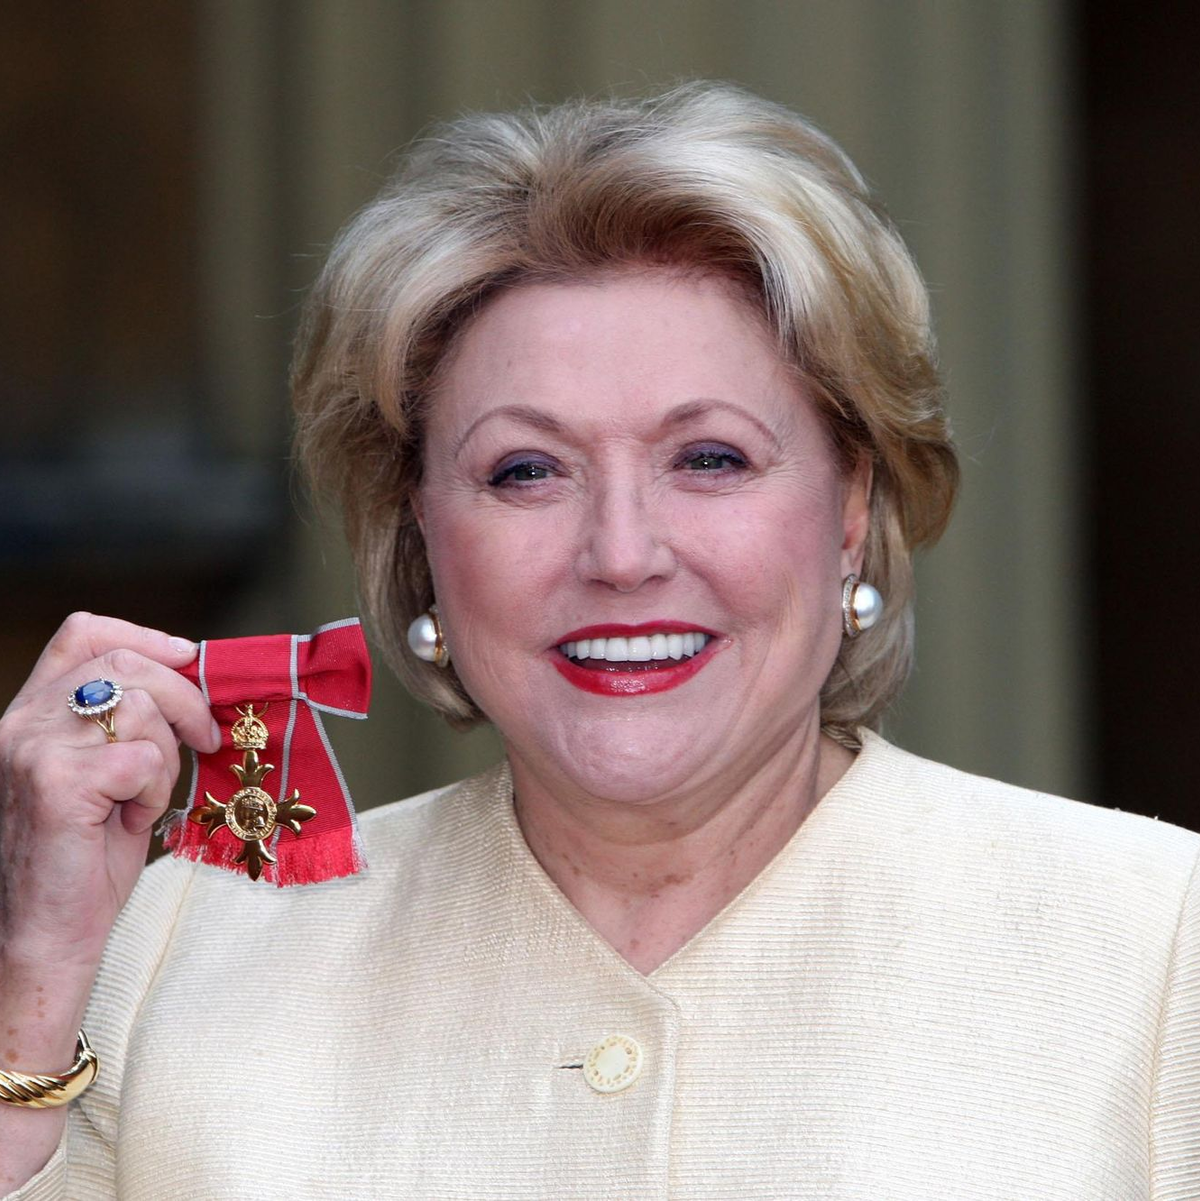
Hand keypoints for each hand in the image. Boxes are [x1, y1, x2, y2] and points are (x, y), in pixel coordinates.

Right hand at [0, 612, 219, 968]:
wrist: (46, 934)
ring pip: (140, 709)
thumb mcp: (106, 772)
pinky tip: (132, 821)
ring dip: (164, 757)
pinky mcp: (57, 783)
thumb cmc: (85, 857)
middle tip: (206, 738)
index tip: (189, 657)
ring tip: (141, 800)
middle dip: (184, 698)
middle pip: (125, 664)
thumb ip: (127, 722)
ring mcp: (35, 750)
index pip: (82, 635)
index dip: (144, 636)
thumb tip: (193, 678)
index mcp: (31, 714)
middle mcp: (21, 723)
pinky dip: (154, 791)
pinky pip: (142, 758)